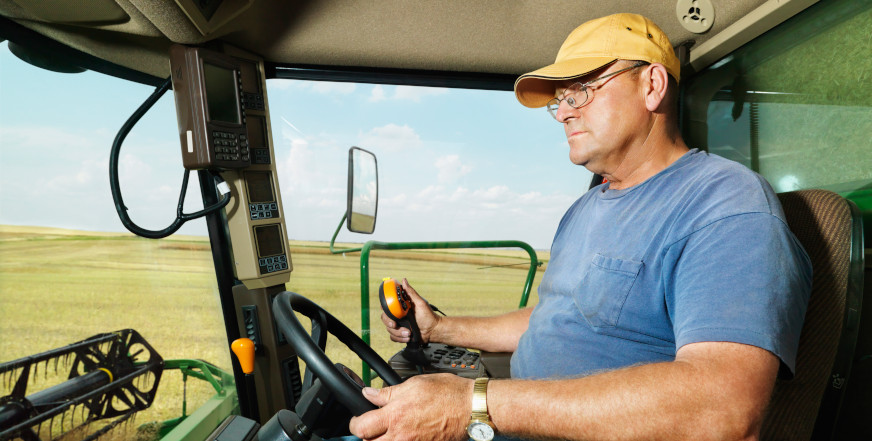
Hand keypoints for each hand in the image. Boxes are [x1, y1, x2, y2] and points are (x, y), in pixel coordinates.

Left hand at [349, 374, 471, 440]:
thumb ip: (388, 392)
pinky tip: (404, 435)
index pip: (361, 427)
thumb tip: (369, 394)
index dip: (355, 423)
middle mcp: (401, 435)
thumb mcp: (413, 384)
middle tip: (373, 425)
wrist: (470, 408)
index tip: (358, 418)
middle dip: (367, 435)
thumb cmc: (447, 393)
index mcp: (396, 415)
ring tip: (389, 431)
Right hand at [381, 278, 441, 343]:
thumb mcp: (420, 303)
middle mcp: (398, 316)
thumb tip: (404, 280)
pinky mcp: (401, 334)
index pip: (387, 306)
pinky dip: (400, 338)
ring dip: (398, 332)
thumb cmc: (429, 316)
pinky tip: (408, 337)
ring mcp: (399, 325)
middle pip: (385, 318)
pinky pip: (393, 337)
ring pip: (389, 329)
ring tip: (409, 333)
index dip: (384, 307)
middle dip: (389, 322)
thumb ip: (411, 293)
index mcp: (401, 307)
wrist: (433, 331)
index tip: (386, 309)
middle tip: (395, 324)